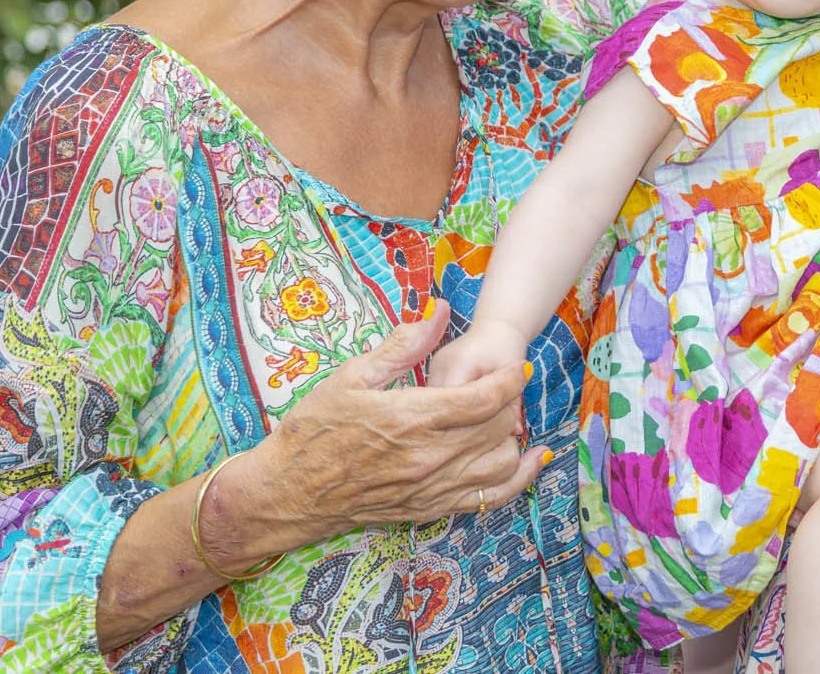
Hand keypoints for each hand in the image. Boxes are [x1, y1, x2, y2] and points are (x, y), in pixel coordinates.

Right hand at [237, 302, 546, 546]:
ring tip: (504, 417)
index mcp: (413, 417)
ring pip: (501, 463)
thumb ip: (403, 344)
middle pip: (498, 427)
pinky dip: (517, 479)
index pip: (485, 397)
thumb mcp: (353, 375)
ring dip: (511, 437)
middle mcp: (429, 457)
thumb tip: (438, 310)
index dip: (509, 379)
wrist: (288, 492)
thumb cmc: (314, 429)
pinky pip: (489, 499)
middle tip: (502, 386)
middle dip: (509, 402)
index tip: (516, 367)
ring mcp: (431, 488)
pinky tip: (532, 461)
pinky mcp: (429, 509)